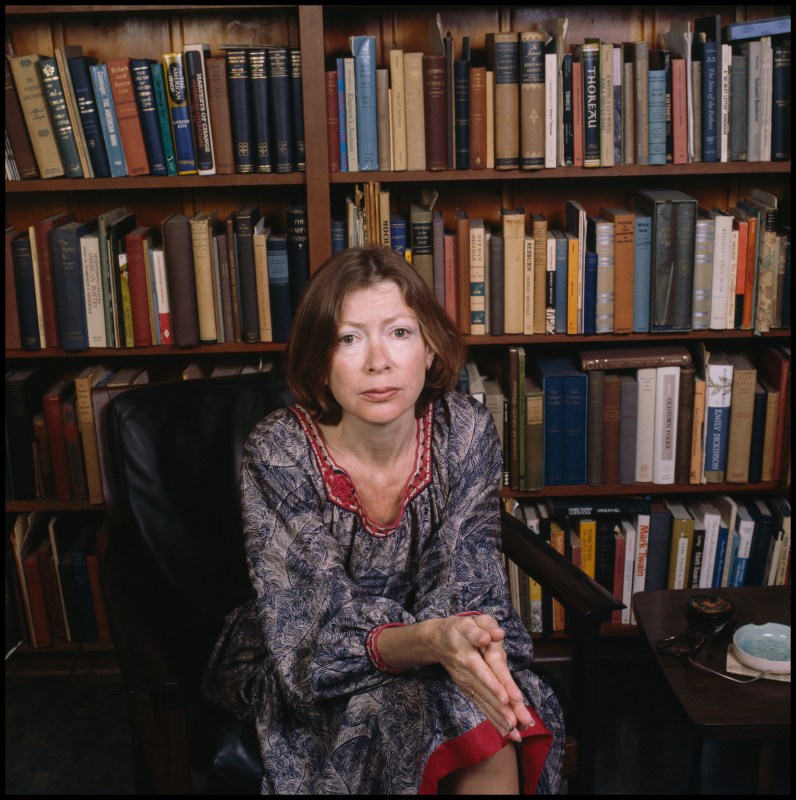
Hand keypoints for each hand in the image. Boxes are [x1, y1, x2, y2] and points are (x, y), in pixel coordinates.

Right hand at [429, 615, 526, 740]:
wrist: (437, 640)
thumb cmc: (459, 629)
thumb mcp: (469, 622)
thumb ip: (481, 628)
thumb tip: (495, 634)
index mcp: (468, 654)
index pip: (483, 671)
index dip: (494, 684)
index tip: (507, 698)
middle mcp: (466, 673)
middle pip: (486, 692)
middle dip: (501, 708)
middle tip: (517, 723)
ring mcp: (466, 683)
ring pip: (484, 702)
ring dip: (499, 718)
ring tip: (515, 732)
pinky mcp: (468, 690)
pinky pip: (481, 706)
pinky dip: (493, 719)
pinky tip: (506, 732)